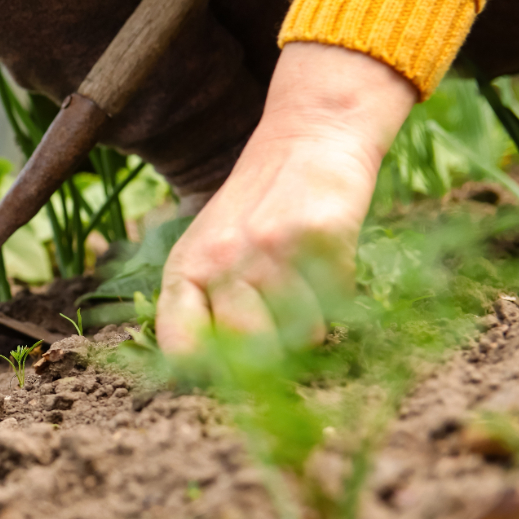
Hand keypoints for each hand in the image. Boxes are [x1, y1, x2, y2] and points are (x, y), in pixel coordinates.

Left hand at [156, 42, 416, 354]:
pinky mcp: (319, 238)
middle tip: (283, 328)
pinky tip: (325, 262)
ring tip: (303, 285)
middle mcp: (221, 260)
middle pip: (248, 350)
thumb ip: (203, 306)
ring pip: (302, 334)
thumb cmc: (253, 211)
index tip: (229, 370)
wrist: (306, 139)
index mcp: (186, 269)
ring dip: (312, 322)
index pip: (180, 348)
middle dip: (273, 352)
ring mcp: (270, 249)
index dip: (206, 372)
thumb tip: (209, 379)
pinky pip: (337, 301)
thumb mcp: (208, 251)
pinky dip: (338, 293)